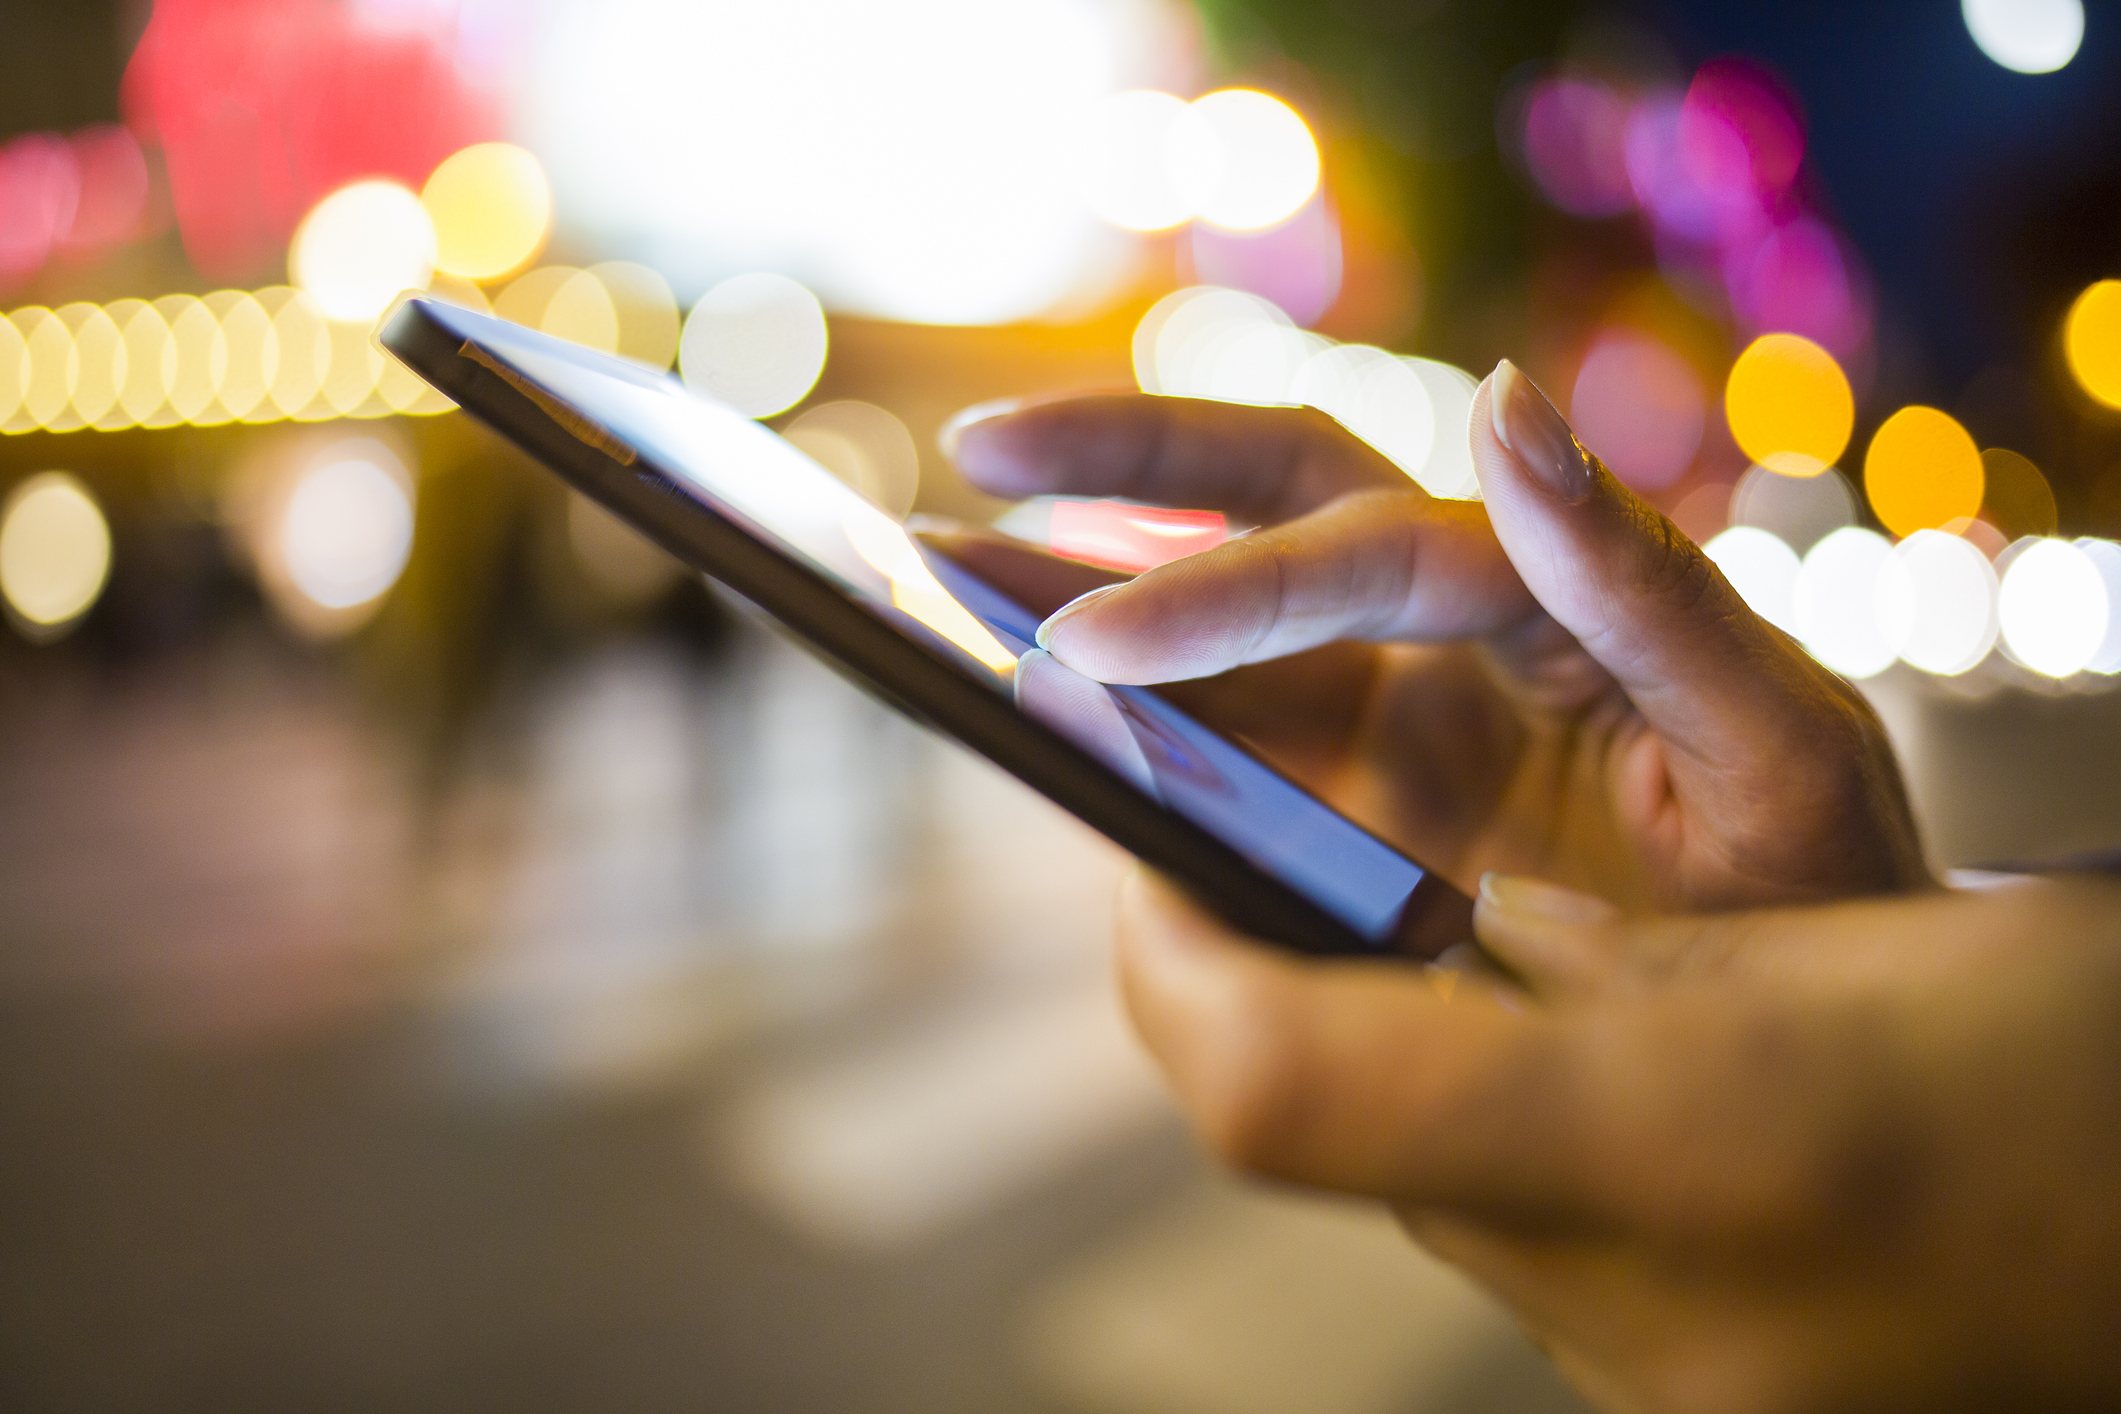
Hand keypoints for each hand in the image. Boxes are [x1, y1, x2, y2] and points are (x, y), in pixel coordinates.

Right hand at [942, 364, 1924, 909]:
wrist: (1830, 1033)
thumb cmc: (1826, 886)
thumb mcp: (1775, 741)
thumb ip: (1646, 581)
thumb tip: (1505, 404)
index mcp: (1545, 591)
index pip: (1360, 549)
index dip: (1223, 593)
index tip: (1094, 648)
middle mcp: (1452, 629)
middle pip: (1266, 489)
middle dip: (1119, 461)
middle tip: (971, 457)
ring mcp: (1391, 715)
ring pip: (1211, 617)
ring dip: (1076, 583)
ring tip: (937, 579)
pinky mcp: (1347, 807)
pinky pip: (1212, 749)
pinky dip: (1118, 728)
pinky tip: (1026, 717)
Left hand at [1116, 866, 2120, 1411]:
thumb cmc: (2080, 1073)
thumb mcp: (1836, 939)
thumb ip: (1602, 950)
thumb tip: (1454, 934)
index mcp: (1659, 1138)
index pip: (1268, 1078)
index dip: (1168, 957)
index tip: (1155, 844)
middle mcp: (1623, 1299)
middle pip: (1323, 1140)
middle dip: (1273, 989)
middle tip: (1285, 852)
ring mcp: (1650, 1375)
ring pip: (1417, 1187)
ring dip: (1402, 1059)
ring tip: (1475, 936)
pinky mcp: (1679, 1394)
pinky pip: (1516, 1236)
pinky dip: (1507, 1126)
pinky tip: (1594, 1051)